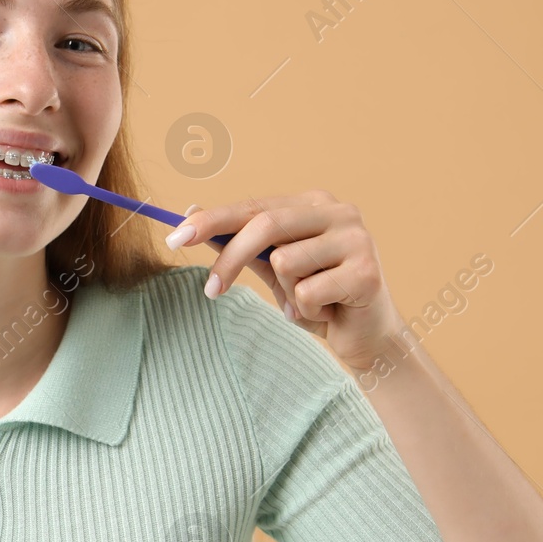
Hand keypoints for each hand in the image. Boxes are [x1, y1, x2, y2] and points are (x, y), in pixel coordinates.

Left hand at [167, 192, 404, 371]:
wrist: (367, 337)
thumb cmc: (318, 298)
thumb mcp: (273, 268)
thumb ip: (239, 241)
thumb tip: (189, 211)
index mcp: (313, 204)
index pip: (253, 206)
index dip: (212, 220)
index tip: (175, 238)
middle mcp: (337, 211)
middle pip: (266, 226)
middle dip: (230, 259)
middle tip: (210, 291)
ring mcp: (356, 238)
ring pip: (285, 264)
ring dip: (285, 294)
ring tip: (309, 302)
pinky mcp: (367, 271)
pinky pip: (307, 294)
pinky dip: (306, 312)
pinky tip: (329, 312)